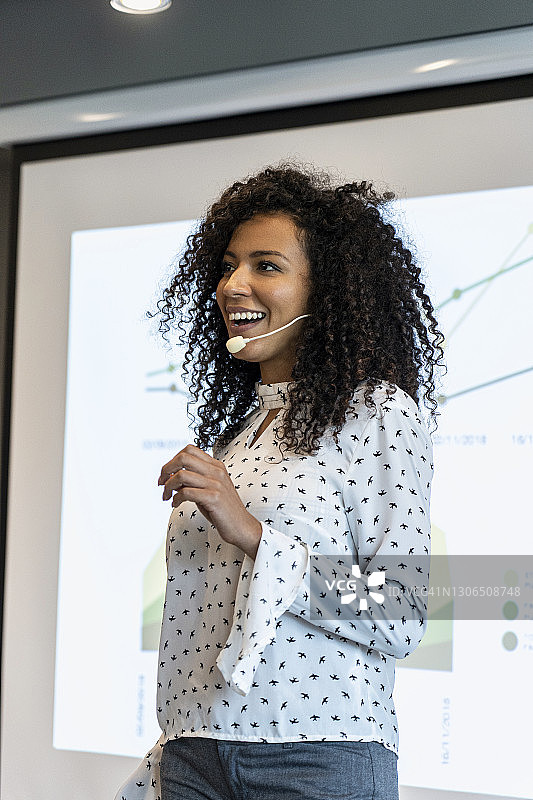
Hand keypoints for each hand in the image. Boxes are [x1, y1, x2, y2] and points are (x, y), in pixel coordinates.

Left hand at [158, 444, 261, 558]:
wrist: (241, 526)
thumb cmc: (222, 510)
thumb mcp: (208, 489)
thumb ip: (192, 480)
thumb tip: (169, 476)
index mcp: (216, 466)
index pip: (189, 450)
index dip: (173, 460)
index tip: (166, 474)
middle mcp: (217, 471)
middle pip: (183, 457)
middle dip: (166, 469)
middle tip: (161, 483)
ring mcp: (216, 484)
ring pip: (181, 475)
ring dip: (168, 486)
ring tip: (167, 496)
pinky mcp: (214, 498)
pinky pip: (186, 492)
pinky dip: (176, 498)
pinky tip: (175, 504)